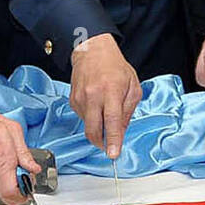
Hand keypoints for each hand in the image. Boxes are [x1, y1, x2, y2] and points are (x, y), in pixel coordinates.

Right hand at [0, 105, 41, 204]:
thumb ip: (24, 153)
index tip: (28, 187)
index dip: (23, 196)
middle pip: (6, 195)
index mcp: (1, 161)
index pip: (11, 193)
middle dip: (16, 188)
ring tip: (4, 164)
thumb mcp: (13, 130)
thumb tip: (33, 167)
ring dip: (4, 182)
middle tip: (19, 174)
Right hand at [69, 33, 140, 158]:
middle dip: (101, 143)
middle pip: (94, 130)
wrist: (92, 51)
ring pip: (88, 125)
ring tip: (105, 109)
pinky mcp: (73, 100)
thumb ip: (128, 110)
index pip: (112, 121)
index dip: (113, 140)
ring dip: (97, 127)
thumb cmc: (114, 66)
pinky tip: (96, 104)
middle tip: (109, 146)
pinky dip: (91, 117)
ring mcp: (81, 98)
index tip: (113, 154)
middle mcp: (94, 95)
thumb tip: (121, 131)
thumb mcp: (132, 86)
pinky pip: (82, 117)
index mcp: (112, 91)